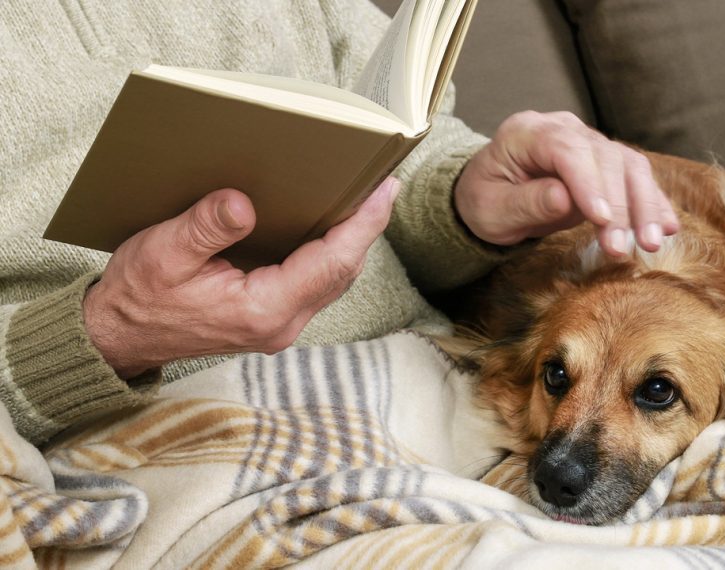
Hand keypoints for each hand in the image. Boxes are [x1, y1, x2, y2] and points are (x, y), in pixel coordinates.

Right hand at [83, 178, 399, 377]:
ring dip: (352, 241)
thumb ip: (207, 228)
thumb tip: (244, 203)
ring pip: (333, 279)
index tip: (384, 191)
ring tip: (366, 199)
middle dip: (366, 228)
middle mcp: (281, 323)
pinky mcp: (274, 318)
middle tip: (383, 184)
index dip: (362, 226)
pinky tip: (331, 227)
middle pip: (342, 272)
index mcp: (262, 310)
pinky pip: (316, 283)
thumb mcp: (163, 253)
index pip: (330, 263)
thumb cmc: (140, 297)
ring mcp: (281, 325)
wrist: (121, 337)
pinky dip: (331, 253)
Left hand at [454, 111, 678, 255]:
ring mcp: (587, 142)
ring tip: (651, 243)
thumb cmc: (485, 201)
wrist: (490, 195)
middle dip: (619, 204)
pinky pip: (635, 177)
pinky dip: (652, 203)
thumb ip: (526, 203)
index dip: (588, 183)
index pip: (565, 150)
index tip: (601, 219)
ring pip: (627, 165)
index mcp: (526, 132)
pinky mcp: (604, 162)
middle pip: (604, 157)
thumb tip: (564, 199)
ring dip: (644, 205)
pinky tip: (666, 228)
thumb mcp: (491, 210)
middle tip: (625, 247)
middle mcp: (562, 128)